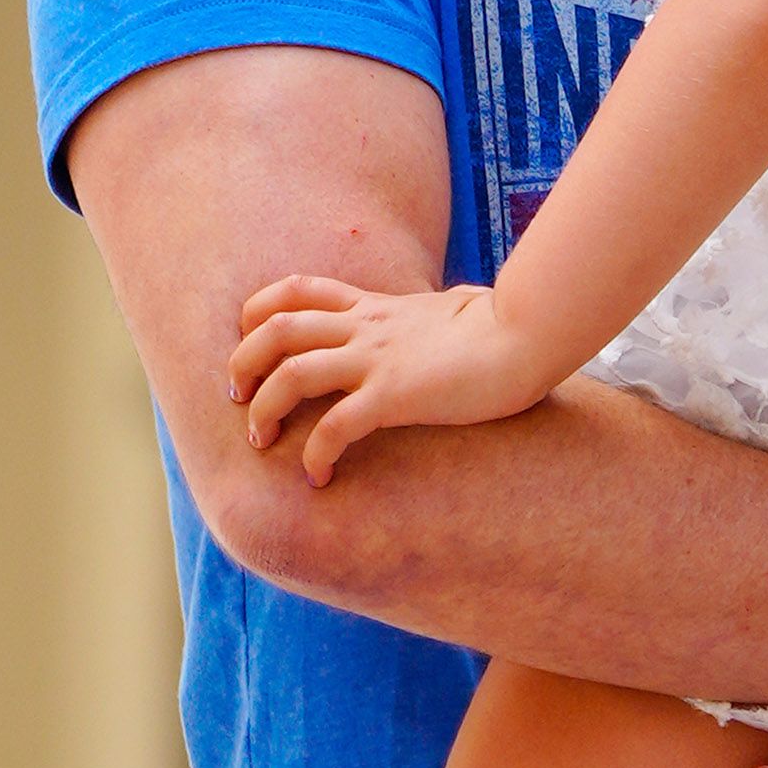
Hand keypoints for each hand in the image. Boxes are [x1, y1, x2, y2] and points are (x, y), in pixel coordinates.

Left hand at [230, 274, 549, 480]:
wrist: (529, 333)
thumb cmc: (505, 323)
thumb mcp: (458, 307)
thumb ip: (442, 309)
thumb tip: (462, 306)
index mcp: (376, 307)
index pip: (296, 291)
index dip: (258, 313)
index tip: (249, 342)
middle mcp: (366, 328)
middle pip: (275, 329)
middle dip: (242, 363)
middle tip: (238, 398)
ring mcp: (377, 359)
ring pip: (290, 374)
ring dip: (263, 410)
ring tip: (261, 441)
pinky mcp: (395, 395)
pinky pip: (334, 427)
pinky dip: (315, 454)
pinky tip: (319, 476)